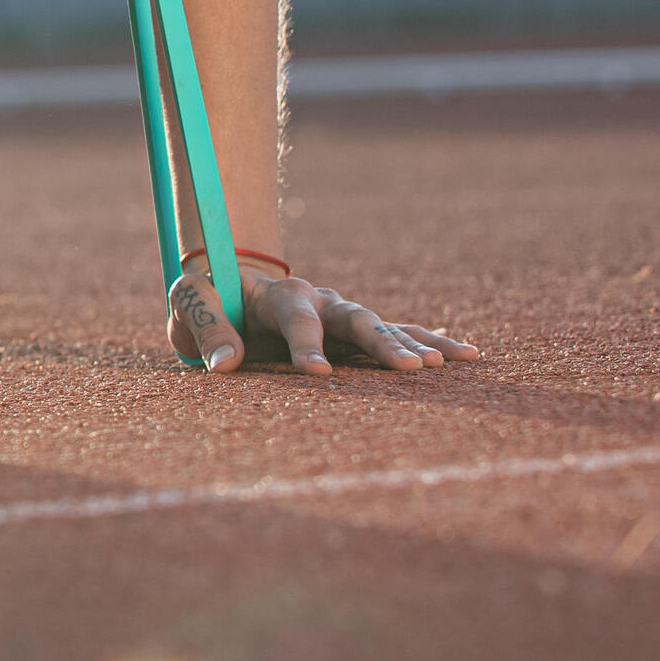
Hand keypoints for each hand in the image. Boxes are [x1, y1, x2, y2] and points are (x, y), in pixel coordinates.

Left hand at [170, 265, 481, 376]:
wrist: (231, 286)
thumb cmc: (208, 299)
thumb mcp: (192, 305)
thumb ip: (205, 326)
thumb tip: (223, 367)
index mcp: (278, 295)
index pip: (295, 318)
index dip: (305, 344)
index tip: (316, 374)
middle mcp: (321, 301)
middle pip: (355, 319)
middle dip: (380, 344)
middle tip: (409, 370)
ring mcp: (343, 315)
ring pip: (384, 327)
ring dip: (412, 345)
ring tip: (440, 367)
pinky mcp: (357, 332)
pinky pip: (401, 334)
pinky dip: (433, 343)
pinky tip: (468, 357)